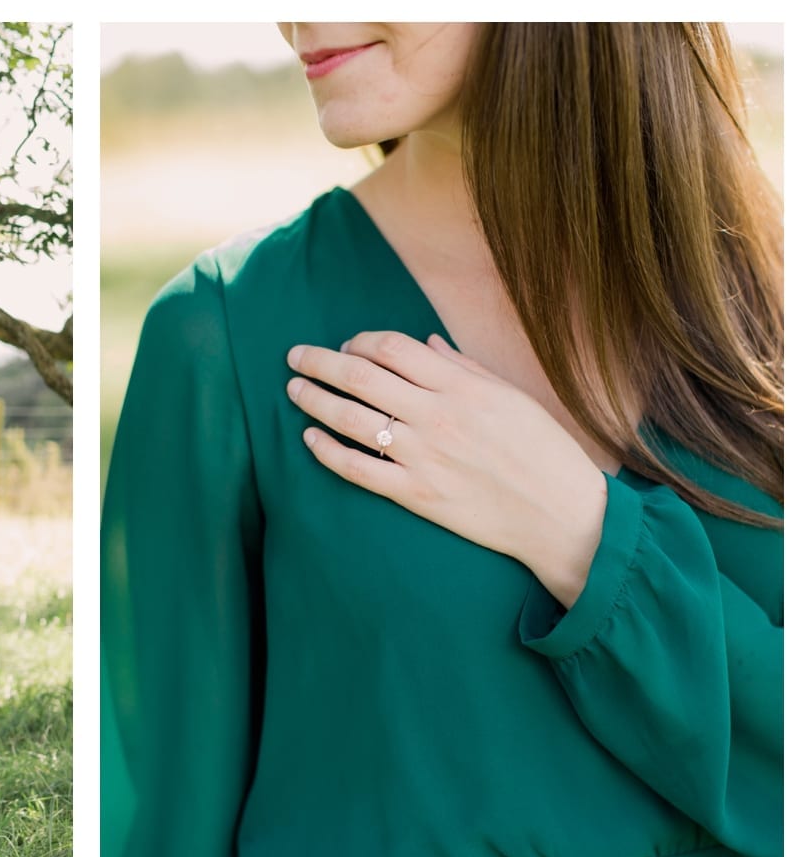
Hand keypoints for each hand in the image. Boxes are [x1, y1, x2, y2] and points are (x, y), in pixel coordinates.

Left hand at [286, 331, 607, 606]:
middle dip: (319, 361)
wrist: (562, 516)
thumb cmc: (543, 451)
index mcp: (461, 386)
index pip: (391, 348)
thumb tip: (426, 344)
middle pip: (360, 376)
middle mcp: (437, 415)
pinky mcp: (416, 494)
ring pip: (350, 419)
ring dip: (314, 400)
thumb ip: (464, 367)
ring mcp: (423, 456)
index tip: (344, 344)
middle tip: (295, 356)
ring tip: (294, 390)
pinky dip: (327, 452)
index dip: (358, 341)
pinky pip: (358, 469)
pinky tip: (310, 439)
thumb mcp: (511, 396)